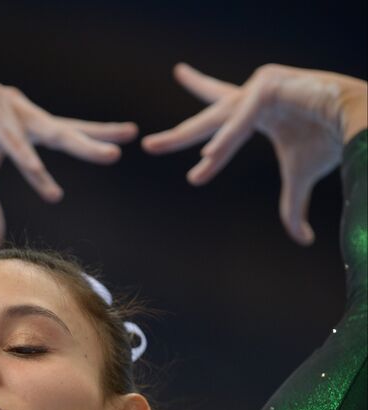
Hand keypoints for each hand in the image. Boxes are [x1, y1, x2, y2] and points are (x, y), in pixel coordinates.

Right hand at [0, 83, 137, 252]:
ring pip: (38, 132)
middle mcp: (15, 110)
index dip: (92, 136)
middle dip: (93, 136)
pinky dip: (25, 156)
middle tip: (127, 140)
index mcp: (20, 126)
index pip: (63, 131)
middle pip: (60, 128)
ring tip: (102, 158)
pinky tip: (44, 176)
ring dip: (70, 146)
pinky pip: (8, 135)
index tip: (125, 140)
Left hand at [142, 63, 367, 244]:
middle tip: (147, 146)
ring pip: (219, 122)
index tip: (187, 168)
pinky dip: (223, 140)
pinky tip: (205, 160)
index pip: (219, 117)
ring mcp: (259, 87)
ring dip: (189, 139)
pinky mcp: (268, 84)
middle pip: (208, 116)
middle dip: (178, 134)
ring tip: (160, 152)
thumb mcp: (299, 179)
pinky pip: (239, 119)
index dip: (198, 139)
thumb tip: (301, 240)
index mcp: (258, 112)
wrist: (354, 123)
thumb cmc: (328, 142)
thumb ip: (291, 207)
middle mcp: (254, 96)